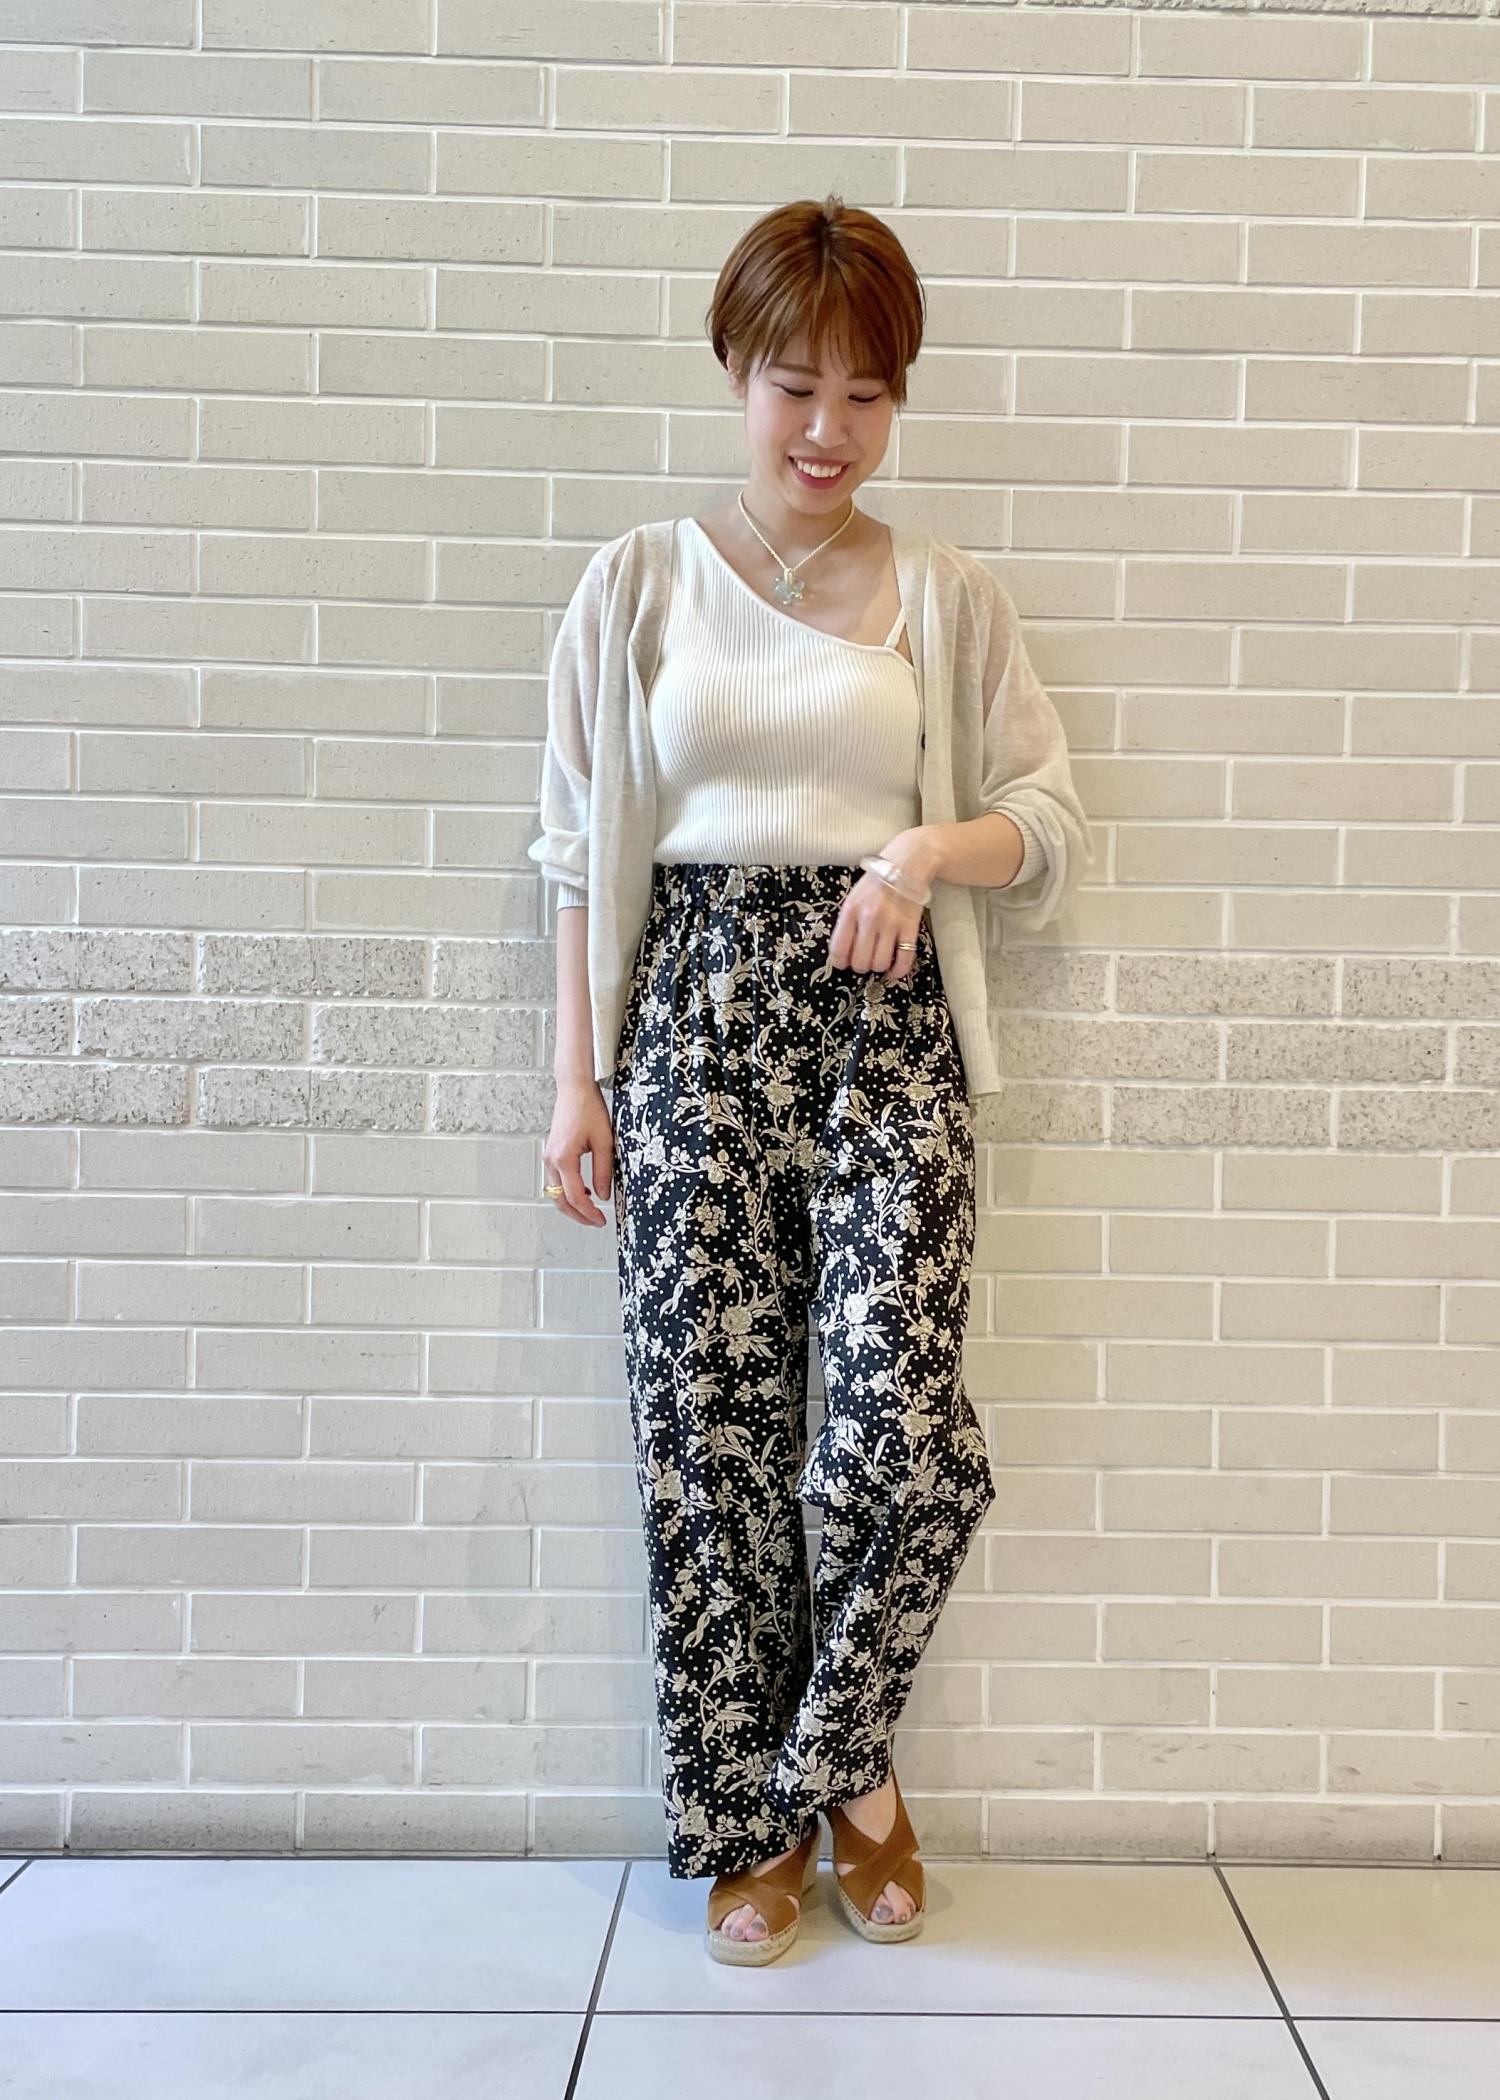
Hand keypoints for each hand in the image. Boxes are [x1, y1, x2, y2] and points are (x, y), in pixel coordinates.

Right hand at [543, 1076, 613, 1225]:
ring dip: (572, 1204)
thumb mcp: (604, 1142)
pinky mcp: (550, 1154)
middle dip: (578, 1215)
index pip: (575, 1197)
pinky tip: (584, 1190)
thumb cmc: (589, 1109)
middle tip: (596, 1221)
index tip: (601, 1220)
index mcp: (564, 1159)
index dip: (589, 1213)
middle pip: (560, 1200)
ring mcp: (548, 1157)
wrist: (574, 1089)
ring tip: (592, 1209)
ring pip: (556, 1193)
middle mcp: (551, 1160)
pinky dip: (567, 1191)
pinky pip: (556, 1181)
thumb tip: (603, 1196)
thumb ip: (603, 1171)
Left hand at [829, 861, 929, 985]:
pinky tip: (894, 971)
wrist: (906, 864)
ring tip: (879, 961)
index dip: (839, 962)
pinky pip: (904, 959)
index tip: (843, 963)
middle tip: (864, 961)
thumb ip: (847, 922)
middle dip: (860, 967)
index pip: (839, 948)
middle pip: (860, 961)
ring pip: (880, 963)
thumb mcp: (853, 897)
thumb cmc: (876, 882)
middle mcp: (869, 919)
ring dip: (878, 967)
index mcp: (850, 911)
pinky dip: (898, 971)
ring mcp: (891, 924)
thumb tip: (844, 951)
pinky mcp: (910, 928)